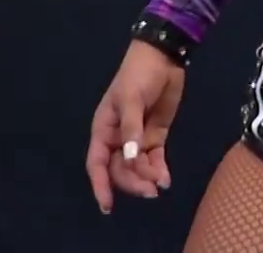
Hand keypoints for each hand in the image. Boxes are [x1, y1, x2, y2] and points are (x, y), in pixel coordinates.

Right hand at [86, 41, 185, 213]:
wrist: (163, 58)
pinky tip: (165, 179)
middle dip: (132, 182)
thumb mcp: (131, 99)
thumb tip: (129, 158)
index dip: (100, 184)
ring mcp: (137, 138)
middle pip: (119, 169)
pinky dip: (158, 170)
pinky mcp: (155, 136)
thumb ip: (131, 129)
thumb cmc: (139, 75)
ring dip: (146, 178)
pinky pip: (154, 159)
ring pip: (137, 167)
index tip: (107, 205)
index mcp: (104, 129)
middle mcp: (118, 138)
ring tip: (160, 184)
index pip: (97, 163)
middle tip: (149, 191)